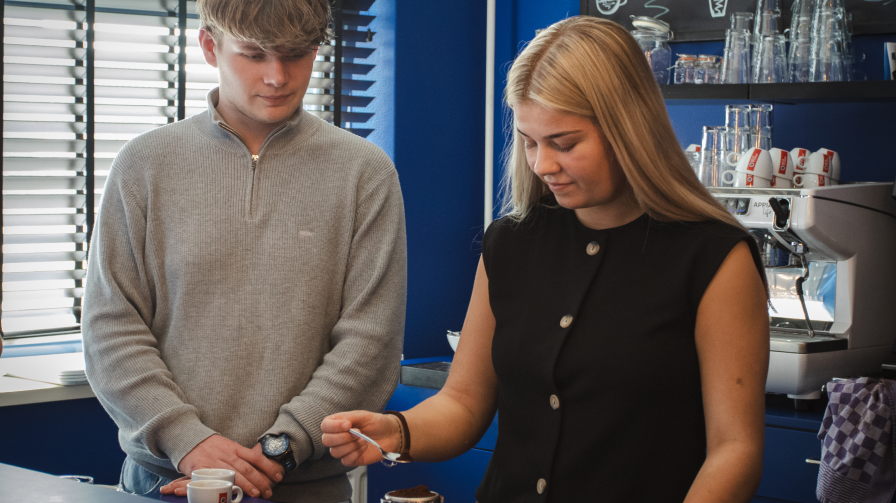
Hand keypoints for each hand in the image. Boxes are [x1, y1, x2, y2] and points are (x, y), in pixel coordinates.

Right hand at [160, 435, 284, 498]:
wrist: (188, 438)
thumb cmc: (210, 445)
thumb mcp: (228, 445)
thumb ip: (239, 455)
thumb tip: (256, 462)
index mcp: (235, 448)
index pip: (256, 457)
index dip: (269, 467)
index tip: (278, 476)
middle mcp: (228, 455)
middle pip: (248, 469)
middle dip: (260, 481)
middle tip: (269, 490)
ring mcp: (216, 462)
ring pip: (234, 474)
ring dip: (247, 485)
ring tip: (256, 493)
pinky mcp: (203, 469)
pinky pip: (215, 479)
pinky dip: (224, 486)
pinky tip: (232, 492)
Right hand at [321, 411, 401, 466]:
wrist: (391, 435)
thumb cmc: (377, 423)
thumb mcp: (363, 416)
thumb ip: (349, 417)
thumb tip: (342, 424)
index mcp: (338, 423)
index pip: (325, 426)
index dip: (334, 427)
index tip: (348, 425)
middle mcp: (338, 437)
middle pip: (326, 440)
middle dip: (343, 437)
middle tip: (358, 433)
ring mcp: (344, 449)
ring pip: (335, 452)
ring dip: (351, 445)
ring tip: (363, 439)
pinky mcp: (351, 460)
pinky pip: (346, 460)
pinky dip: (356, 453)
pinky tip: (364, 447)